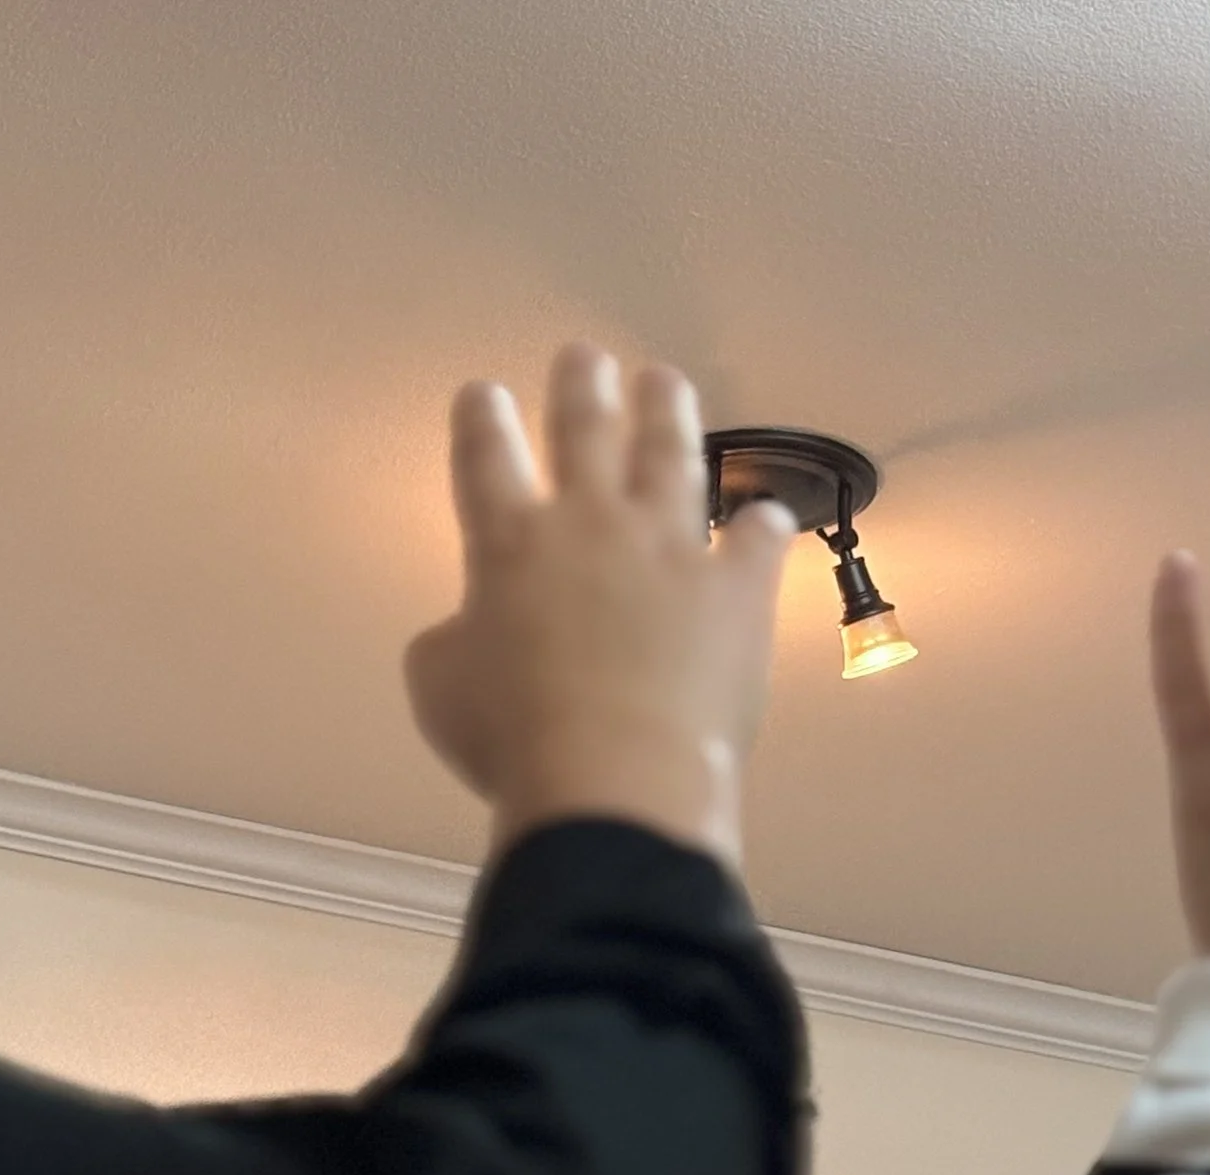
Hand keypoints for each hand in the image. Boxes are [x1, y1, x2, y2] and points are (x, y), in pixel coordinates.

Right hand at [406, 342, 795, 873]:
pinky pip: (756, 541)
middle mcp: (591, 521)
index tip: (485, 394)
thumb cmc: (513, 741)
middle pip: (586, 429)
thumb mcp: (441, 688)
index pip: (487, 457)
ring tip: (664, 383)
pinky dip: (761, 529)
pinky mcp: (737, 588)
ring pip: (671, 455)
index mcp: (509, 540)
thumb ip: (450, 641)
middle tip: (584, 358)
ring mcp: (672, 547)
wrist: (615, 782)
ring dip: (666, 412)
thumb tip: (466, 629)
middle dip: (582, 386)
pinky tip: (768, 520)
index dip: (483, 420)